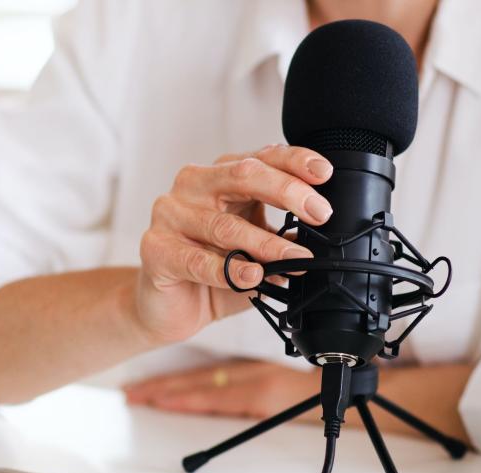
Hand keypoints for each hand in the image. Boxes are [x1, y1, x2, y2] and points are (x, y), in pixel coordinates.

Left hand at [126, 359, 475, 445]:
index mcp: (264, 371)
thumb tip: (256, 388)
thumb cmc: (346, 378)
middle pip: (201, 379)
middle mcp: (256, 375)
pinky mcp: (265, 396)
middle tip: (131, 390)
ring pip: (204, 386)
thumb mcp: (307, 381)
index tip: (152, 384)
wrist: (371, 384)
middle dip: (165, 385)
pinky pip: (220, 397)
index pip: (214, 374)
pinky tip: (172, 400)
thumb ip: (280, 384)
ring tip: (140, 396)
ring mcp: (259, 385)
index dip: (181, 379)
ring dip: (171, 391)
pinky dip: (192, 398)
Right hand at [131, 145, 334, 344]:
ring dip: (266, 244)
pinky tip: (252, 276)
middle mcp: (193, 186)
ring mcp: (170, 215)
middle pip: (243, 176)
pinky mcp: (156, 249)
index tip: (324, 174)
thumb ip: (282, 236)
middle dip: (287, 192)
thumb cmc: (214, 270)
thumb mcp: (256, 248)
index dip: (294, 162)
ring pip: (225, 224)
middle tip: (320, 213)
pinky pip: (197, 260)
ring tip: (296, 260)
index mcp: (220, 176)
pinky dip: (230, 270)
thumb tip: (320, 236)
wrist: (170, 307)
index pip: (261, 157)